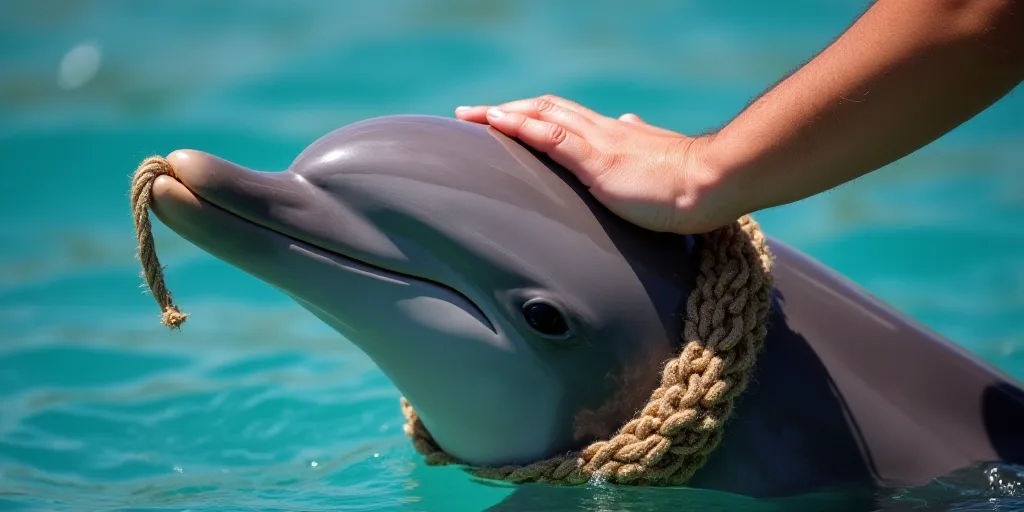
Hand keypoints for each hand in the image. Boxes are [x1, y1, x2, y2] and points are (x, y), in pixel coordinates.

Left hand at [454, 95, 734, 233]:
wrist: (714, 182)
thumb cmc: (691, 183)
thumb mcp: (659, 161)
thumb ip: (640, 143)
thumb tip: (631, 121)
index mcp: (615, 136)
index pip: (565, 118)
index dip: (532, 115)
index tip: (505, 118)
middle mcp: (603, 131)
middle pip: (546, 109)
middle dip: (508, 109)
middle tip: (474, 113)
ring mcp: (599, 143)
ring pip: (543, 116)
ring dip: (504, 113)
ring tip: (472, 115)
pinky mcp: (599, 160)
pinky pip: (553, 137)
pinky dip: (522, 127)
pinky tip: (498, 122)